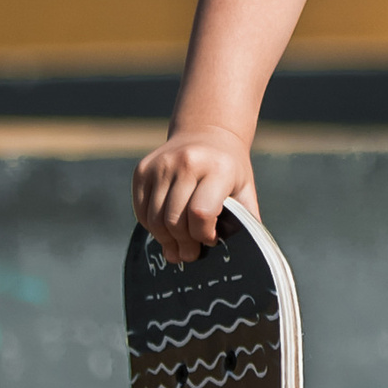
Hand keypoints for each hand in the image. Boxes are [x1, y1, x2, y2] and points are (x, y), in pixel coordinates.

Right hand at [134, 131, 253, 263]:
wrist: (207, 133)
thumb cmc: (229, 168)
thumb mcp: (245, 188)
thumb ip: (245, 218)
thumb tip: (245, 251)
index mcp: (218, 168)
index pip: (201, 213)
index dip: (204, 235)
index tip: (211, 240)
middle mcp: (187, 162)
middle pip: (174, 220)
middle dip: (183, 244)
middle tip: (190, 254)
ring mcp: (161, 165)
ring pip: (154, 219)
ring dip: (165, 240)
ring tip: (177, 247)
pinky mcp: (143, 169)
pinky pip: (141, 211)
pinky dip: (152, 226)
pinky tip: (166, 229)